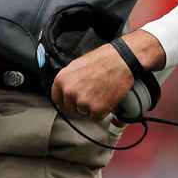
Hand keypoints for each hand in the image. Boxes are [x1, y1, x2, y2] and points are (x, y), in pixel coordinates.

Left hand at [50, 30, 166, 121]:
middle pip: (69, 108)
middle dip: (78, 105)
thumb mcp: (78, 65)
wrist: (121, 61)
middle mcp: (69, 91)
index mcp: (62, 79)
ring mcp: (82, 101)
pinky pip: (95, 118)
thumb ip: (69, 79)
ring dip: (90, 108)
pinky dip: (101, 112)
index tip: (70, 102)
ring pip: (83, 113)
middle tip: (90, 96)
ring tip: (100, 93)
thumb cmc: (103, 59)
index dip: (65, 100)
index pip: (56, 98)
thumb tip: (66, 89)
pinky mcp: (96, 109)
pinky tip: (105, 99)